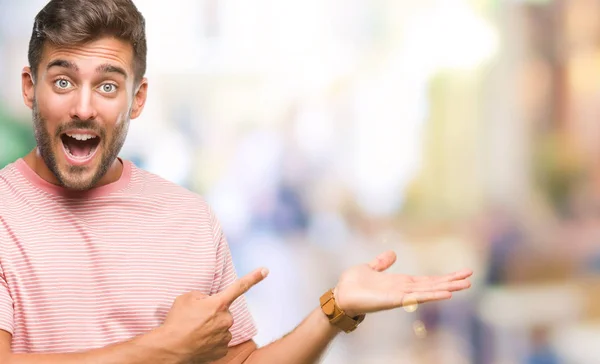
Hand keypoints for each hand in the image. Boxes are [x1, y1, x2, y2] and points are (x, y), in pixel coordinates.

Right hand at [157, 267, 268, 363]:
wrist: (169, 348)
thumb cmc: (176, 322)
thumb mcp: (186, 298)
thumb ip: (202, 296)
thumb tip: (208, 301)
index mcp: (219, 304)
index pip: (239, 287)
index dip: (254, 277)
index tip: (265, 270)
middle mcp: (226, 319)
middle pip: (223, 312)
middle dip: (213, 313)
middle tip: (195, 319)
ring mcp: (225, 336)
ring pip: (221, 327)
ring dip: (211, 327)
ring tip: (194, 331)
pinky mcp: (222, 350)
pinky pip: (219, 341)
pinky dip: (210, 341)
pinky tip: (198, 340)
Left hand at [333, 251, 471, 316]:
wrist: (340, 295)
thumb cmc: (352, 284)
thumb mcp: (370, 268)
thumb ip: (381, 263)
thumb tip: (392, 254)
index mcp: (400, 282)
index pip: (426, 280)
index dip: (443, 277)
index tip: (460, 273)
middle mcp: (404, 290)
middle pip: (432, 285)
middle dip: (451, 281)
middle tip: (471, 277)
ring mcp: (400, 296)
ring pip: (428, 291)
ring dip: (446, 288)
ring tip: (465, 285)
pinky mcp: (394, 300)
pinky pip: (416, 297)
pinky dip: (431, 295)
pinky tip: (445, 293)